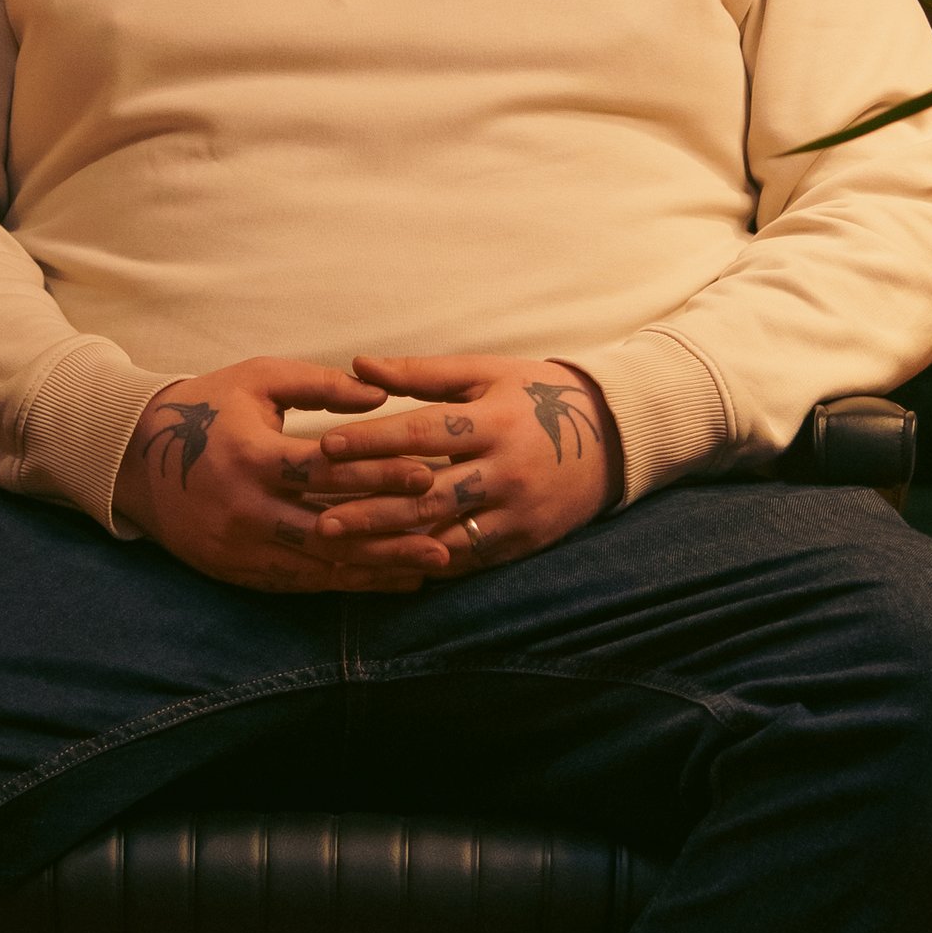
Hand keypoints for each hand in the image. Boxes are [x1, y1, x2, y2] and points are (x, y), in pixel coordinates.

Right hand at [114, 358, 461, 594]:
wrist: (136, 457)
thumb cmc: (208, 406)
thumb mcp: (258, 380)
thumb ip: (319, 384)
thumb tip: (380, 394)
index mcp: (251, 454)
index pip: (325, 470)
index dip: (377, 473)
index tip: (427, 473)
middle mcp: (245, 507)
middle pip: (329, 527)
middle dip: (390, 534)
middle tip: (444, 536)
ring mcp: (239, 545)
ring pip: (319, 564)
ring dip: (377, 567)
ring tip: (430, 566)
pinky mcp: (237, 569)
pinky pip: (300, 582)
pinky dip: (346, 582)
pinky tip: (387, 579)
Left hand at [307, 354, 621, 575]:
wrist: (614, 436)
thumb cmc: (538, 395)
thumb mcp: (487, 373)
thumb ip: (422, 373)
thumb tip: (360, 365)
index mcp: (493, 420)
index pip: (423, 432)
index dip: (373, 441)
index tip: (326, 448)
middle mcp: (505, 469)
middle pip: (427, 493)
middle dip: (369, 509)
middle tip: (317, 521)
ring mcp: (517, 510)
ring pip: (444, 535)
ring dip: (390, 546)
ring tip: (342, 553)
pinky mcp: (525, 540)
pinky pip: (469, 558)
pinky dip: (427, 564)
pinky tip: (386, 567)